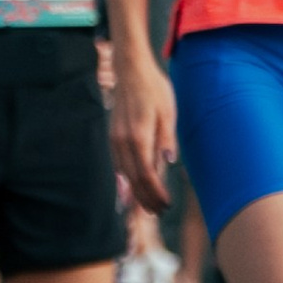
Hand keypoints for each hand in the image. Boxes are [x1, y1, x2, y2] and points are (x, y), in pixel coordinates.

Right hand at [110, 51, 178, 215]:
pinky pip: (118, 164)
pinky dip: (126, 180)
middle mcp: (123, 141)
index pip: (146, 174)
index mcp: (138, 136)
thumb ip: (166, 139)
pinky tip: (130, 189)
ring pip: (124, 174)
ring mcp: (115, 139)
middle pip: (133, 179)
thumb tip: (169, 163)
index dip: (156, 193)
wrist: (130, 70)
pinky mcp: (113, 136)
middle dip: (145, 198)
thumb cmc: (153, 89)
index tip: (166, 204)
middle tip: (158, 212)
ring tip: (146, 207)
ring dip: (135, 192)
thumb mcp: (167, 112)